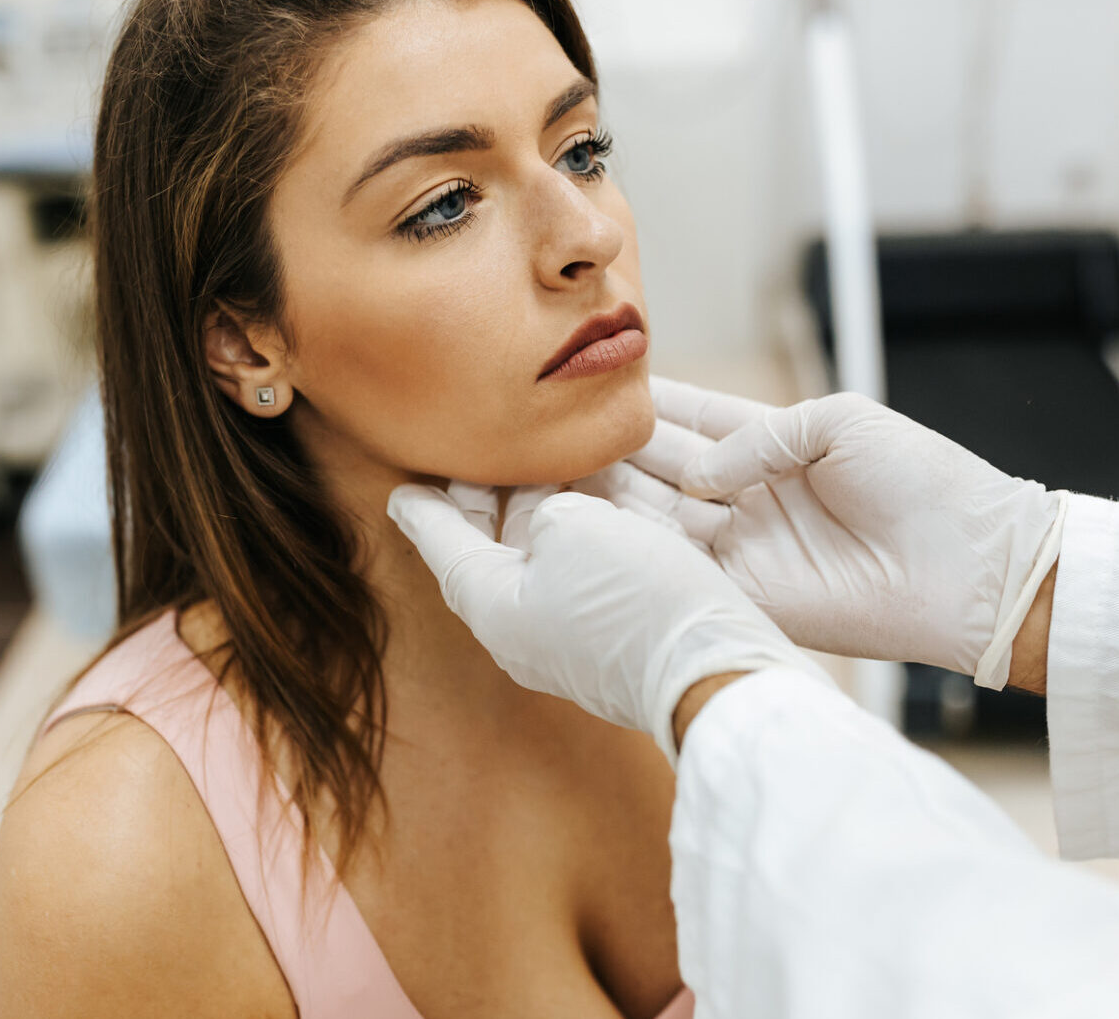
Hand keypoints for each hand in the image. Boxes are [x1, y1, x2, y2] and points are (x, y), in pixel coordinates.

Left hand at [387, 484, 830, 760]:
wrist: (717, 668)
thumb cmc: (636, 598)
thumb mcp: (572, 523)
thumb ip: (545, 505)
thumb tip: (555, 516)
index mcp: (492, 606)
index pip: (442, 545)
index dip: (423, 508)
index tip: (402, 487)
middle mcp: (521, 629)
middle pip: (490, 549)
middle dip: (488, 496)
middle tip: (482, 450)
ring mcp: (568, 639)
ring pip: (540, 557)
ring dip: (542, 507)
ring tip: (545, 460)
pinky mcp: (613, 639)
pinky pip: (580, 573)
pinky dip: (580, 530)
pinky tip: (600, 498)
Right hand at [581, 378, 1066, 686]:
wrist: (971, 566)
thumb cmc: (923, 481)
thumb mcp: (840, 422)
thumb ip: (760, 434)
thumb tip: (698, 473)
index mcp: (772, 443)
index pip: (689, 415)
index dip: (641, 400)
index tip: (587, 382)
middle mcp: (746, 493)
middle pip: (657, 465)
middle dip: (604, 447)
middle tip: (545, 429)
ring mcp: (740, 545)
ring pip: (653, 515)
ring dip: (604, 494)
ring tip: (546, 469)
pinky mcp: (742, 594)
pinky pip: (676, 567)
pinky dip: (634, 548)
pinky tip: (586, 522)